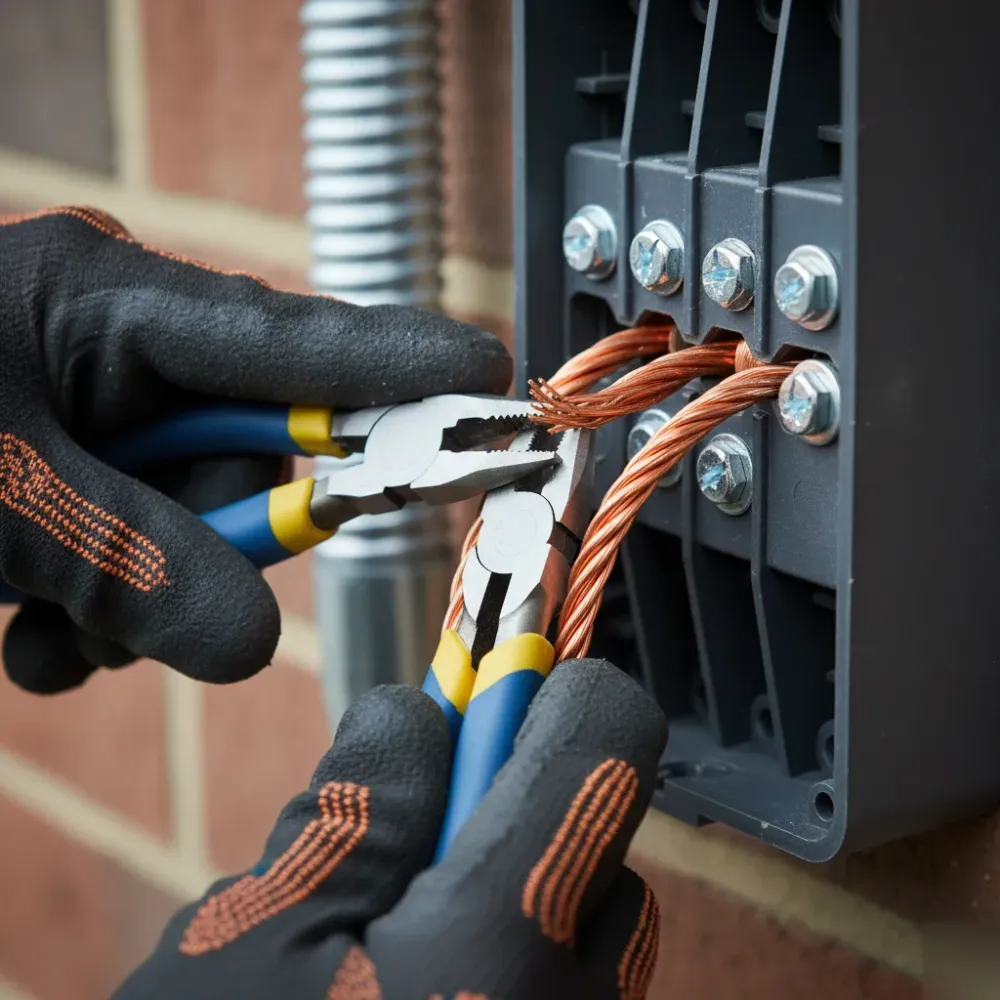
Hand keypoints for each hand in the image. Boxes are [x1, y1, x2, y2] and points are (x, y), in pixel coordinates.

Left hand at [0, 207, 509, 691]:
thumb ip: (129, 563)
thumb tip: (249, 644)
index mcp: (111, 302)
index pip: (292, 340)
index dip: (404, 363)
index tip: (494, 378)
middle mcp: (122, 349)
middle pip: (251, 462)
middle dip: (215, 549)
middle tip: (134, 614)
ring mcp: (96, 410)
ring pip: (195, 519)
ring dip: (136, 601)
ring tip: (53, 635)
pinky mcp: (69, 469)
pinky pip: (132, 547)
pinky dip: (94, 611)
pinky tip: (34, 634)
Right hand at [113, 660, 667, 999]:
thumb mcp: (245, 948)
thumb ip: (350, 808)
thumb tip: (422, 708)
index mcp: (505, 946)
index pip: (607, 735)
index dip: (558, 678)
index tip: (508, 666)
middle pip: (590, 835)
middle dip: (499, 817)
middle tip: (393, 862)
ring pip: (575, 916)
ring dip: (494, 900)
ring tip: (381, 960)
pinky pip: (560, 987)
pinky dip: (499, 969)